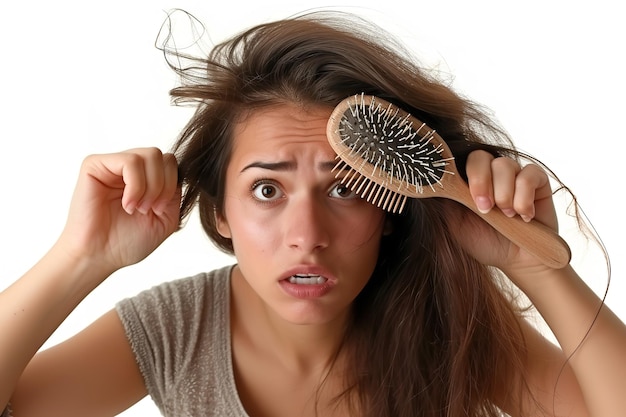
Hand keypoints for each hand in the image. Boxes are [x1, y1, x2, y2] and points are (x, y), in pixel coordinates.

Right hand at [55, 147, 180, 273]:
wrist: (99, 256)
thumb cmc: (128, 241)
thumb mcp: (166, 218)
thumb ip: (175, 192)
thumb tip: (179, 171)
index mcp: (145, 177)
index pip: (171, 163)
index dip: (172, 186)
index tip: (159, 210)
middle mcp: (130, 168)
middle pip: (164, 156)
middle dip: (163, 186)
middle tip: (148, 210)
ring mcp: (112, 163)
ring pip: (150, 155)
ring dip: (150, 187)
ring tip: (136, 208)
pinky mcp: (95, 164)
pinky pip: (130, 161)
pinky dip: (135, 186)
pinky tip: (127, 204)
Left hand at [451, 150, 559, 273]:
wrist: (517, 261)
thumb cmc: (485, 243)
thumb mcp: (455, 225)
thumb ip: (443, 202)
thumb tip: (424, 185)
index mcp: (467, 181)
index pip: (459, 160)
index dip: (462, 176)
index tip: (468, 199)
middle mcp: (489, 172)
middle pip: (480, 156)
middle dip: (481, 183)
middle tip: (485, 208)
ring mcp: (513, 173)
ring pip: (504, 165)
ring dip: (504, 195)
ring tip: (507, 216)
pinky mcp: (537, 179)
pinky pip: (529, 175)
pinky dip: (525, 198)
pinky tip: (524, 215)